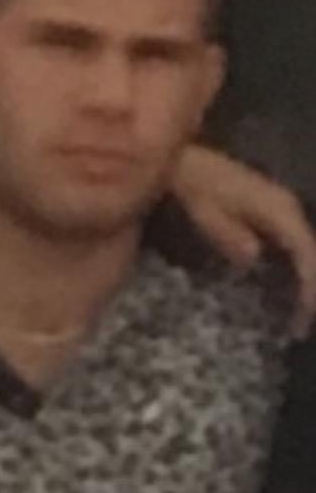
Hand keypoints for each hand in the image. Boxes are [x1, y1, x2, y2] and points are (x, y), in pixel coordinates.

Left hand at [172, 144, 315, 338]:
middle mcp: (288, 208)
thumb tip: (253, 258)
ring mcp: (283, 211)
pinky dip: (294, 272)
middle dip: (311, 291)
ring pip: (305, 253)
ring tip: (296, 319)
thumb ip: (230, 235)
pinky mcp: (273, 216)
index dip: (309, 285)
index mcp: (278, 209)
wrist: (188, 164)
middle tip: (300, 328)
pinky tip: (286, 295)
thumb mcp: (206, 213)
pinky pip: (292, 248)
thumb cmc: (195, 188)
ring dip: (305, 284)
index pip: (305, 251)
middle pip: (312, 254)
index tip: (302, 315)